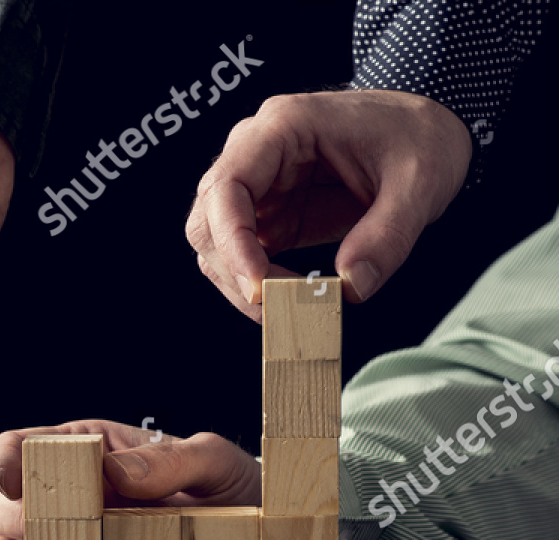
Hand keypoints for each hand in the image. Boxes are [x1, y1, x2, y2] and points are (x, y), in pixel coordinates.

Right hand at [0, 421, 260, 539]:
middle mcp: (57, 497)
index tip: (17, 481)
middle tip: (55, 536)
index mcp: (78, 449)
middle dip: (11, 521)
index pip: (11, 448)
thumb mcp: (214, 464)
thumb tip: (117, 472)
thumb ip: (172, 459)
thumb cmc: (230, 490)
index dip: (2, 462)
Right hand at [186, 89, 471, 319]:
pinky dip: (259, 285)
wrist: (430, 129)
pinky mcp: (272, 214)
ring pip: (217, 243)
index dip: (232, 240)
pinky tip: (289, 302)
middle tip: (276, 310)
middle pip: (209, 219)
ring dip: (241, 283)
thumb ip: (389, 234)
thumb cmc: (421, 137)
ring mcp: (260, 185)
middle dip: (233, 270)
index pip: (227, 186)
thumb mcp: (421, 182)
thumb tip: (352, 287)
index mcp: (284, 127)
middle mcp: (257, 153)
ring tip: (288, 313)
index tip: (258, 287)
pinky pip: (245, 255)